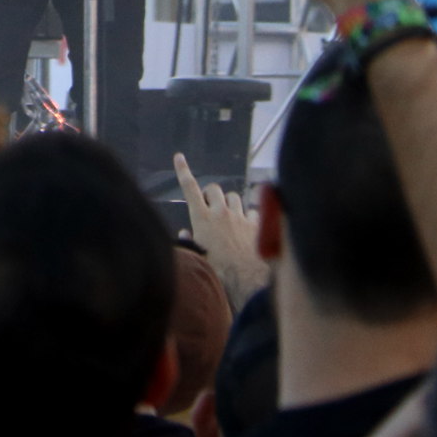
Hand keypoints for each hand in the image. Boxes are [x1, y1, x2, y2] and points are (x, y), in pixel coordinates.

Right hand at [174, 153, 268, 308]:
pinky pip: (251, 210)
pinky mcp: (256, 223)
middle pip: (213, 188)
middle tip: (210, 205)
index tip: (179, 157)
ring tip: (229, 217)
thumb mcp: (198, 256)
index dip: (183, 170)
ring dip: (229, 203)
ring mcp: (240, 216)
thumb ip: (190, 241)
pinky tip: (247, 227)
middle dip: (210, 193)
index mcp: (201, 218)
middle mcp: (220, 212)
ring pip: (234, 196)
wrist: (247, 280)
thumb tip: (184, 234)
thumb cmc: (218, 270)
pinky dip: (247, 215)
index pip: (189, 188)